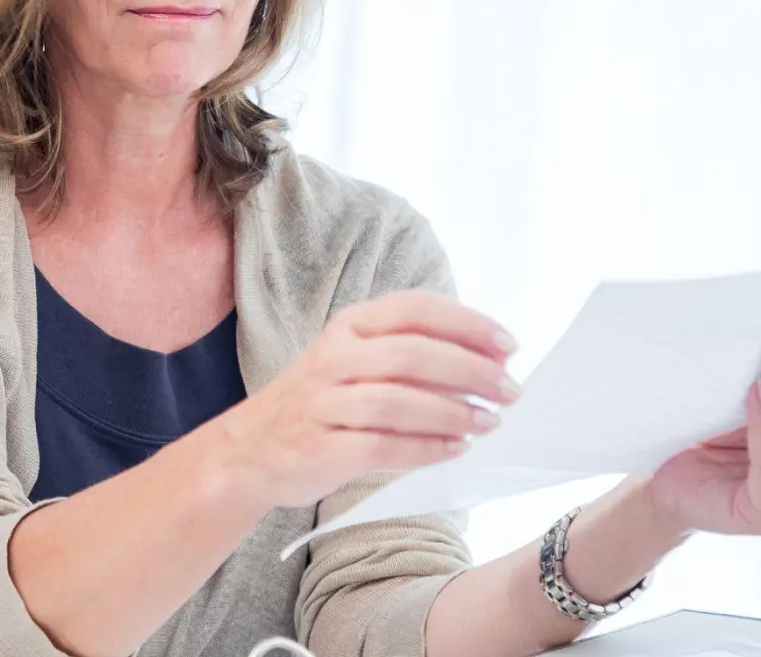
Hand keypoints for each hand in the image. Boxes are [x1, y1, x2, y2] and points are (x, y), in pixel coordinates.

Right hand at [216, 290, 519, 508]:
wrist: (250, 450)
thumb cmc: (321, 403)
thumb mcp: (355, 361)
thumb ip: (411, 354)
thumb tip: (489, 361)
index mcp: (349, 326)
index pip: (414, 309)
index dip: (466, 324)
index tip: (509, 345)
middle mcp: (334, 357)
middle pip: (412, 355)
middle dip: (470, 371)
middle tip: (509, 391)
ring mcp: (323, 402)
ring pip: (397, 401)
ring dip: (451, 412)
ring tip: (487, 423)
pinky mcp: (320, 446)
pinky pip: (380, 446)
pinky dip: (424, 448)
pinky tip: (453, 450)